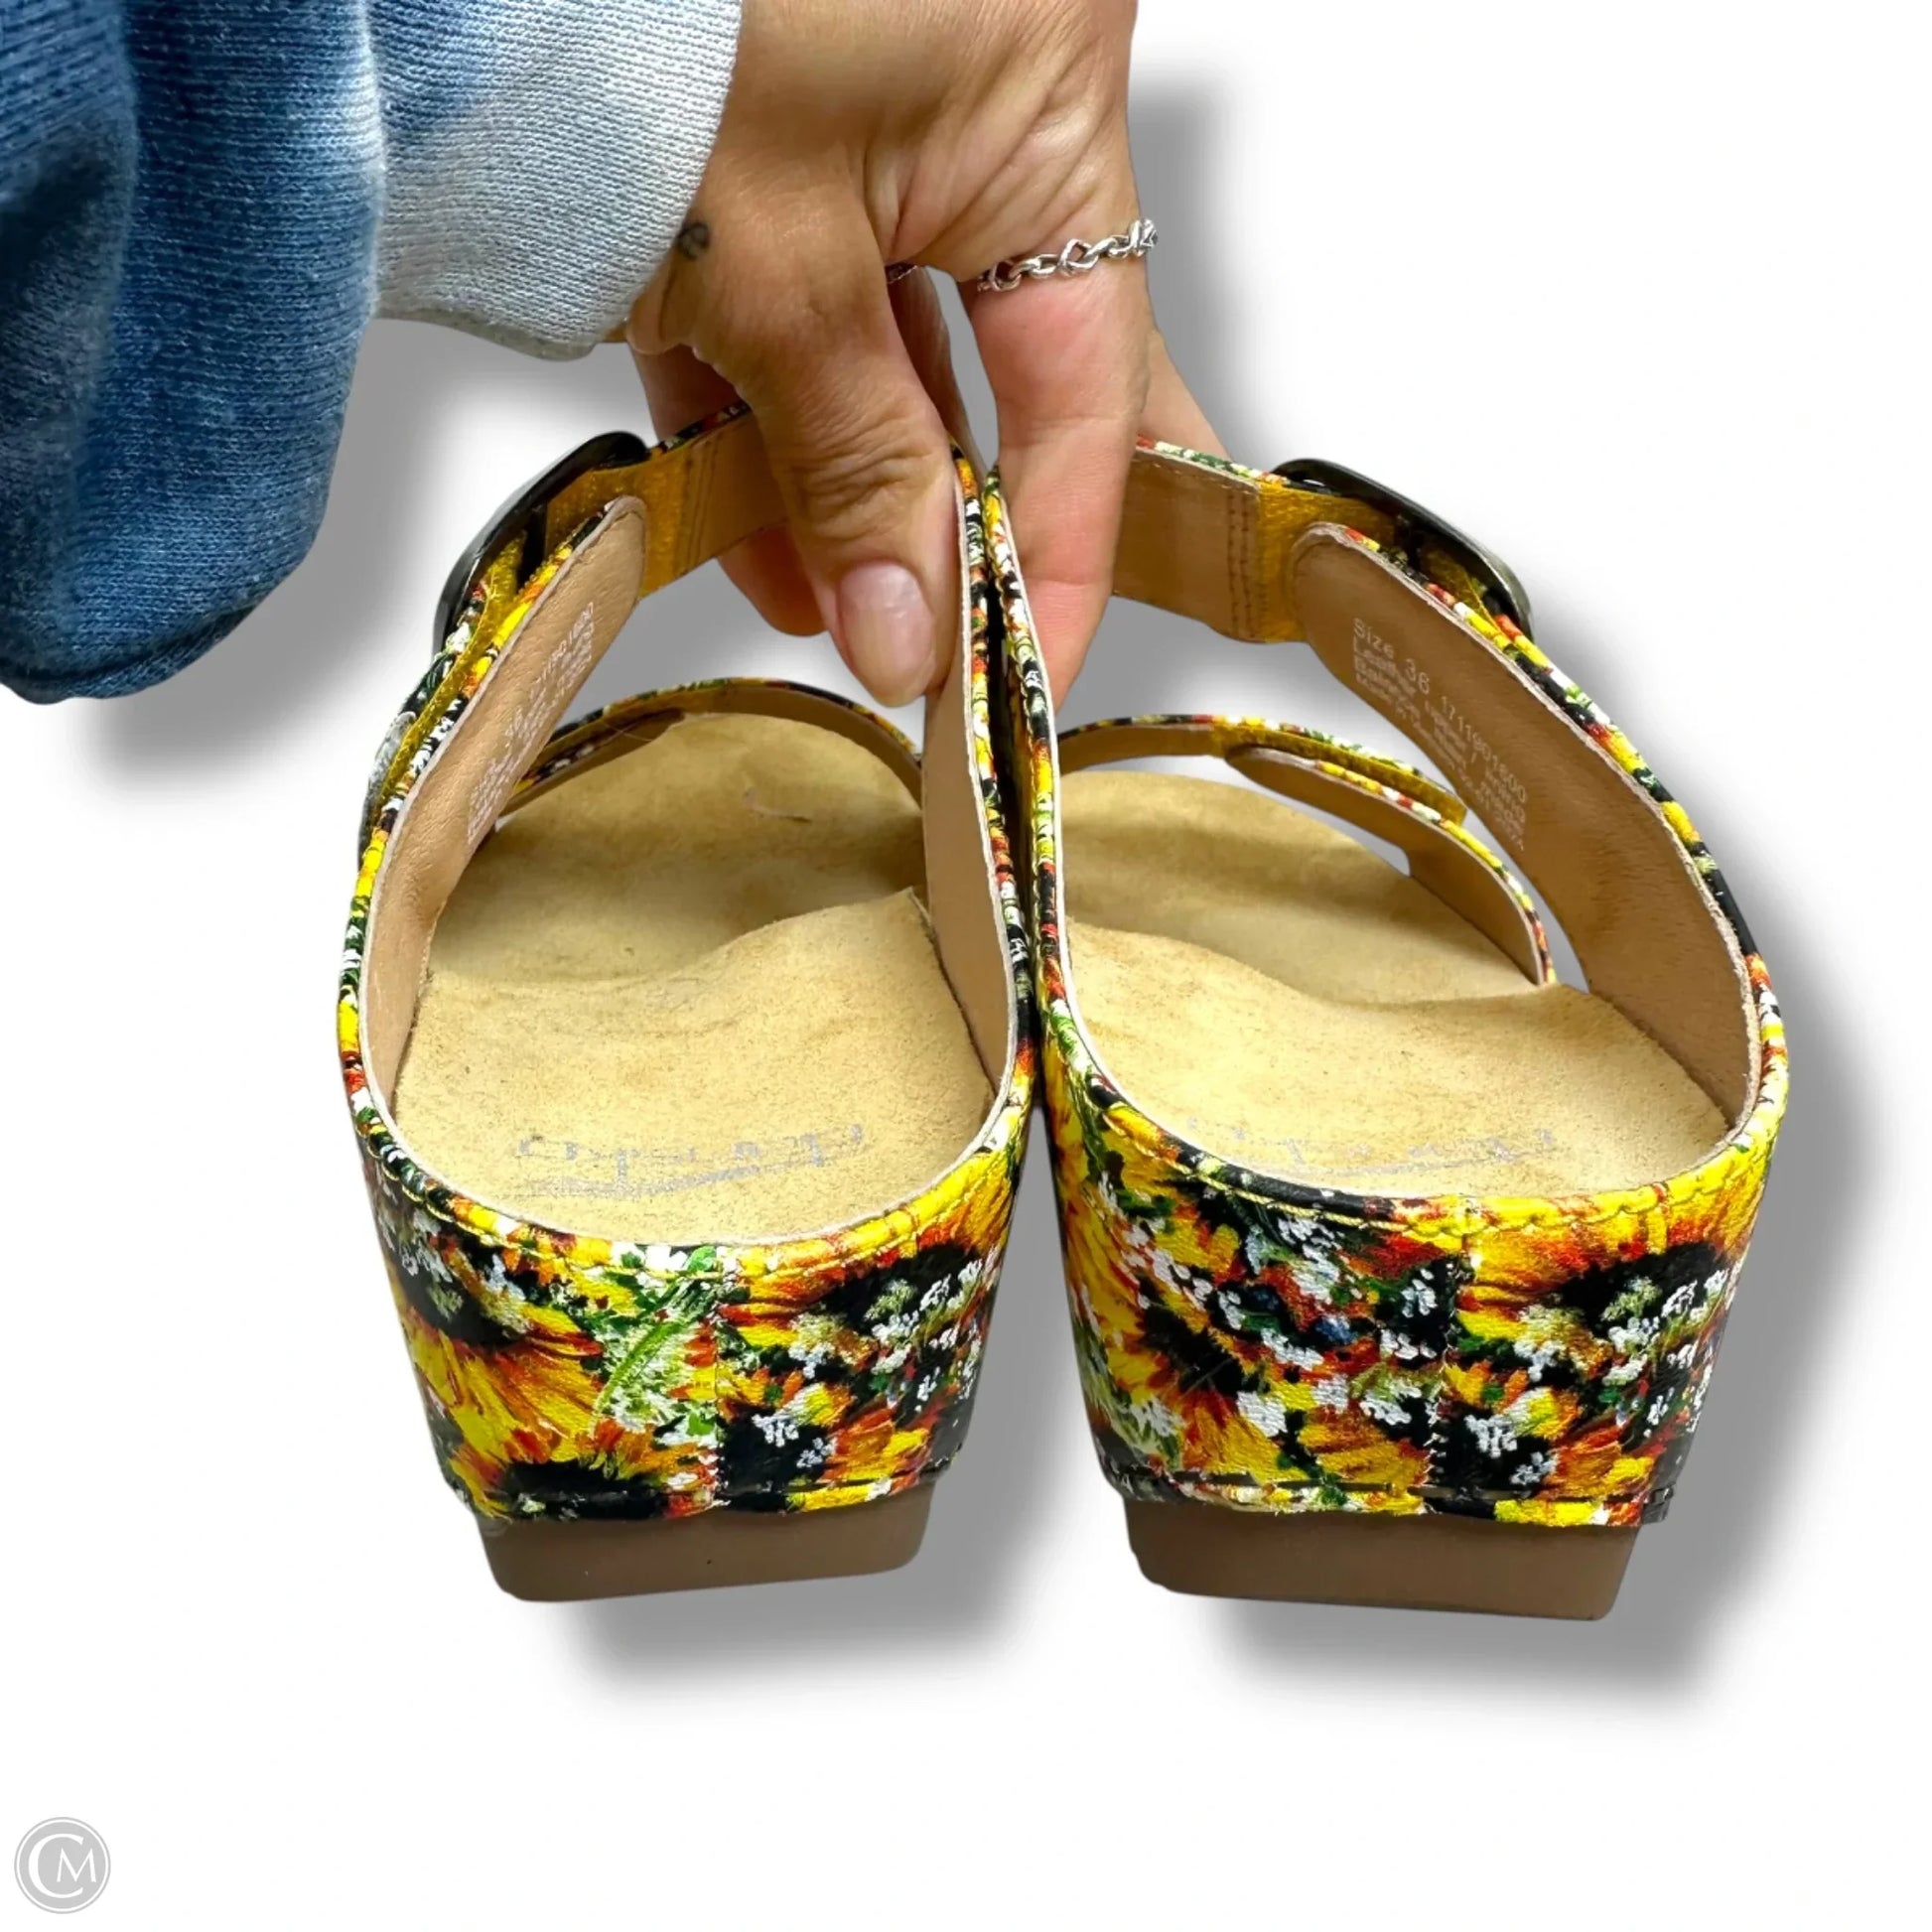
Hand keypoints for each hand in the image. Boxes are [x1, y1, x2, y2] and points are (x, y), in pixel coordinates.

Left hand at [626, 0, 1220, 705]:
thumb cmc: (634, 24)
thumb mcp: (775, 274)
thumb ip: (858, 466)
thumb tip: (913, 638)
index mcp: (1042, 98)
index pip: (1091, 375)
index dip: (1064, 551)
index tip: (1027, 674)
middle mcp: (984, 97)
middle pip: (1018, 360)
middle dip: (987, 516)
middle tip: (989, 647)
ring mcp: (873, 114)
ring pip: (891, 347)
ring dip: (858, 490)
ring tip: (847, 619)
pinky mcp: (763, 143)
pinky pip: (791, 305)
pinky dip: (768, 419)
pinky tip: (763, 538)